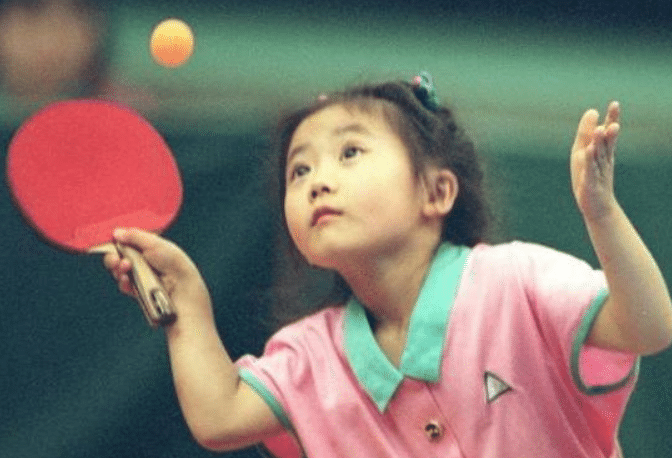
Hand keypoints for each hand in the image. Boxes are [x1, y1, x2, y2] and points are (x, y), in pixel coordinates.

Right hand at [103, 228, 210, 314]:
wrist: (181, 286)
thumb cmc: (173, 262)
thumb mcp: (154, 243)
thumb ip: (134, 236)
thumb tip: (116, 232)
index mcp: (148, 247)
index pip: (125, 244)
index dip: (116, 245)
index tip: (111, 245)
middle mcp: (143, 261)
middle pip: (118, 258)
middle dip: (113, 258)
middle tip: (116, 259)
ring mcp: (140, 276)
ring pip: (119, 272)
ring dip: (119, 269)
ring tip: (126, 267)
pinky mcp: (139, 290)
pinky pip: (125, 285)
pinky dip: (124, 282)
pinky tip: (127, 280)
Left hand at [570, 101, 620, 221]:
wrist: (598, 207)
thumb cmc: (590, 177)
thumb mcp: (586, 153)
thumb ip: (588, 133)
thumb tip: (592, 111)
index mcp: (602, 152)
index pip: (608, 133)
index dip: (612, 119)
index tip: (615, 104)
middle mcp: (603, 160)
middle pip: (606, 143)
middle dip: (609, 130)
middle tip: (614, 116)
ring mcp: (597, 171)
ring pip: (599, 155)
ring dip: (599, 143)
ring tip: (600, 129)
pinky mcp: (590, 183)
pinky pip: (590, 170)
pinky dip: (589, 161)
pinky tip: (588, 151)